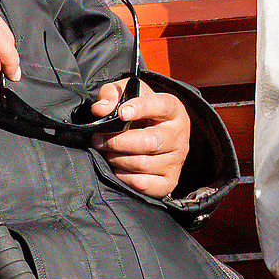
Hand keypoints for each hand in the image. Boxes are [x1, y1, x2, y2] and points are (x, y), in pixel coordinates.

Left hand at [88, 81, 190, 196]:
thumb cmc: (138, 113)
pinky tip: (118, 167)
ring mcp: (176, 160)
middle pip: (150, 142)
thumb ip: (112, 95)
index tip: (121, 113)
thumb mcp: (126, 95)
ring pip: (142, 164)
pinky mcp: (169, 181)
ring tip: (108, 152)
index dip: (141, 108)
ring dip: (117, 159)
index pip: (161, 106)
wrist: (152, 135)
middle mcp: (179, 136)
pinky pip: (143, 183)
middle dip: (118, 141)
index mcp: (173, 110)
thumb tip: (101, 111)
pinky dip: (124, 177)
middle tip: (99, 139)